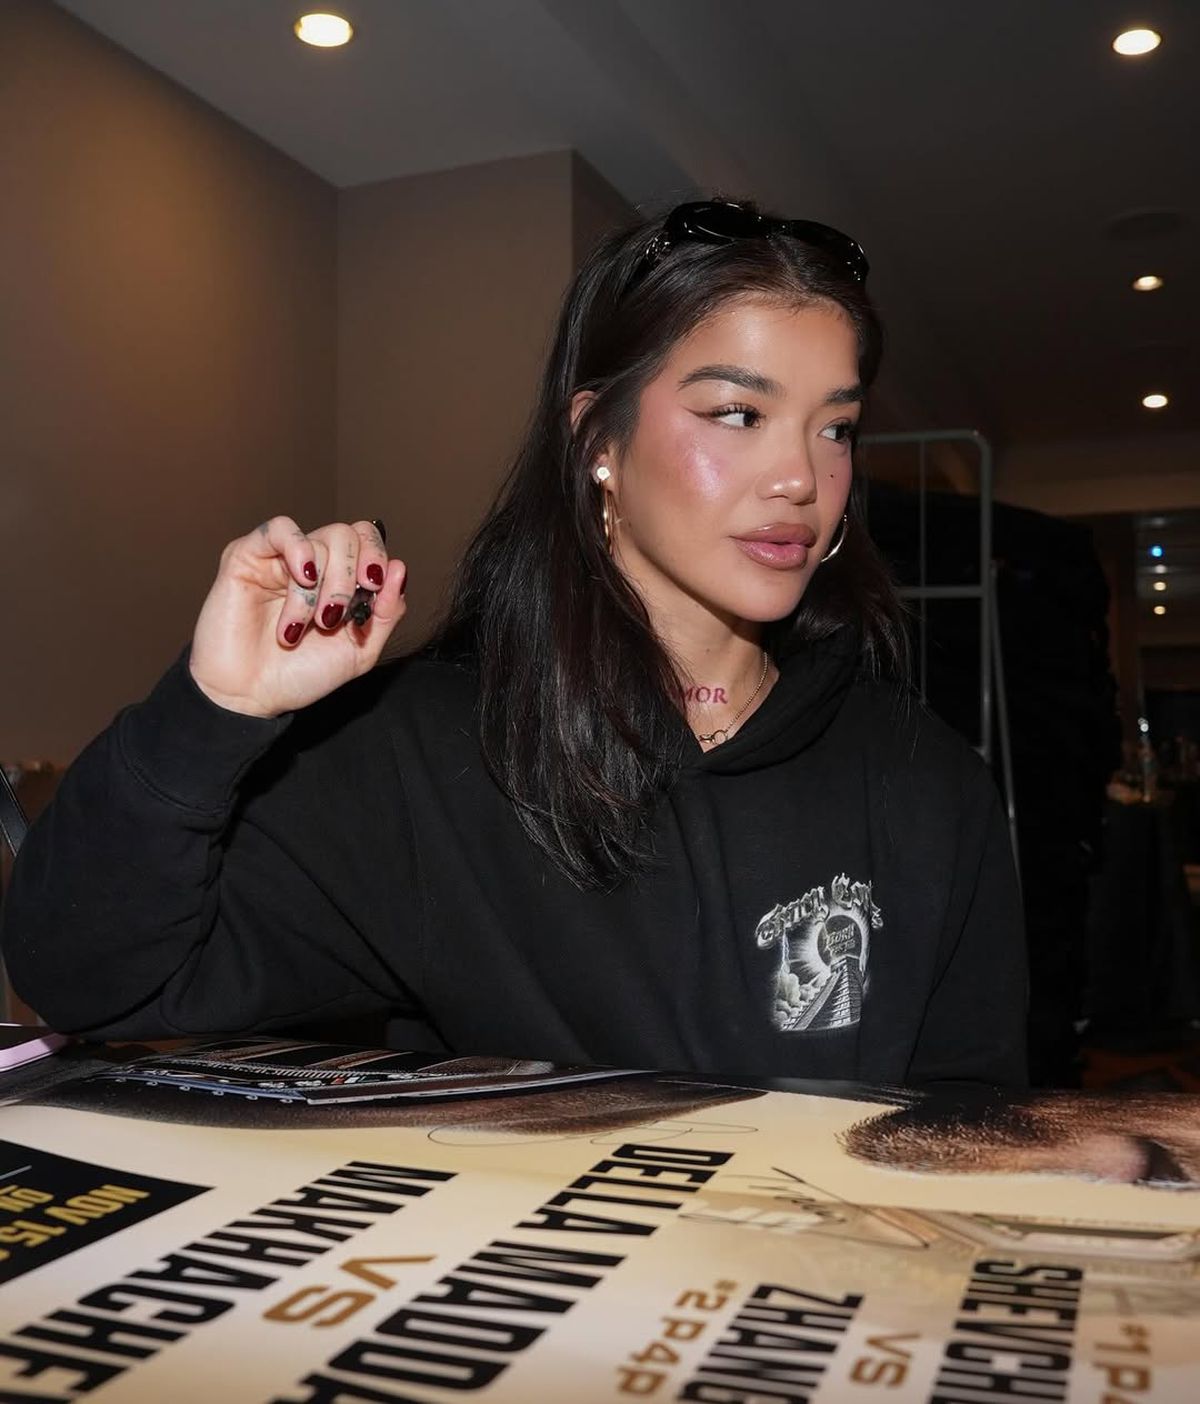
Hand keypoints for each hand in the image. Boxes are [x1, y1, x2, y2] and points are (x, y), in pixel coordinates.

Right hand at [189, 517, 406, 717]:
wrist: (251, 696)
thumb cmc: (300, 676)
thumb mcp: (360, 651)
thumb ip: (387, 613)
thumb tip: (401, 569)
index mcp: (339, 581)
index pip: (367, 541)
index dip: (376, 558)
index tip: (372, 589)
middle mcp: (312, 565)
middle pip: (347, 536)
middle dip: (347, 580)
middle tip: (332, 618)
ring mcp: (279, 558)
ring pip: (320, 540)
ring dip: (318, 589)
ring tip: (303, 625)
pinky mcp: (247, 556)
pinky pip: (280, 528)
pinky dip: (298, 550)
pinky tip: (300, 579)